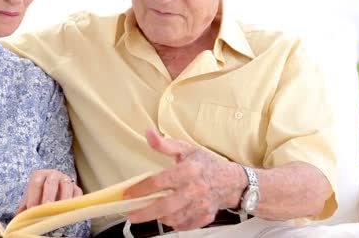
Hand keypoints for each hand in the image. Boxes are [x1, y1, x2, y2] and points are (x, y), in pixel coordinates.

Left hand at [16, 169, 82, 213]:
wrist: (53, 190)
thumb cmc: (38, 196)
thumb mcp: (29, 199)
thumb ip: (23, 208)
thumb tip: (16, 221)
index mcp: (40, 175)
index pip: (36, 183)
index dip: (33, 196)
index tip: (32, 209)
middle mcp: (54, 175)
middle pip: (51, 182)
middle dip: (48, 195)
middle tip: (46, 206)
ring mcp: (66, 181)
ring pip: (67, 186)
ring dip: (63, 198)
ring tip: (59, 211)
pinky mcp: (77, 188)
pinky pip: (78, 193)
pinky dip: (74, 201)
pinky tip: (69, 210)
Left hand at [124, 129, 246, 230]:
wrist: (230, 181)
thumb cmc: (205, 164)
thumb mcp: (185, 149)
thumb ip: (164, 144)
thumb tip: (148, 133)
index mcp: (188, 170)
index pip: (160, 182)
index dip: (141, 189)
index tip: (127, 194)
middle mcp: (195, 189)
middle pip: (165, 206)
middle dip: (145, 213)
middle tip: (131, 216)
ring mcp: (201, 205)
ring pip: (174, 218)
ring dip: (159, 217)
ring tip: (152, 211)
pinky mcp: (205, 217)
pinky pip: (185, 225)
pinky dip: (174, 222)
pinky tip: (169, 216)